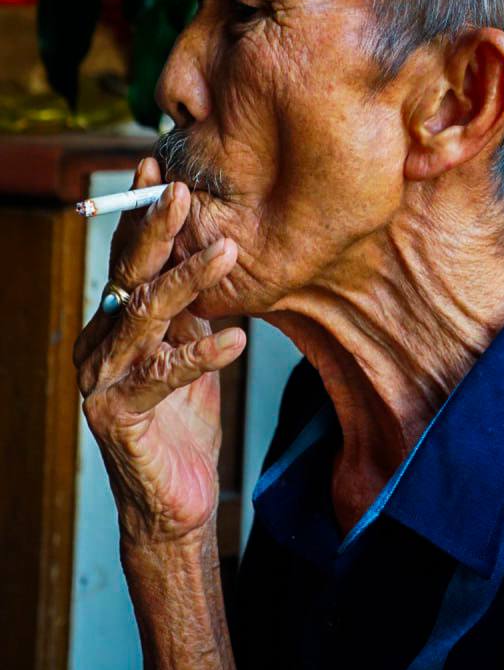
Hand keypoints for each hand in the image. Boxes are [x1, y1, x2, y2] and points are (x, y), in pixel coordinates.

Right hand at [73, 157, 245, 547]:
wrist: (173, 503)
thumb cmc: (184, 420)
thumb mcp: (189, 349)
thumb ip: (190, 307)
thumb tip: (213, 246)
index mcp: (115, 320)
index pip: (127, 256)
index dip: (141, 212)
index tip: (158, 166)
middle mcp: (100, 343)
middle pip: (129, 274)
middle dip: (156, 230)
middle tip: (182, 191)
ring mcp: (102, 380)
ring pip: (144, 317)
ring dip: (187, 281)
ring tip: (227, 252)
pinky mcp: (117, 417)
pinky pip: (163, 377)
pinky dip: (202, 356)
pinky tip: (237, 340)